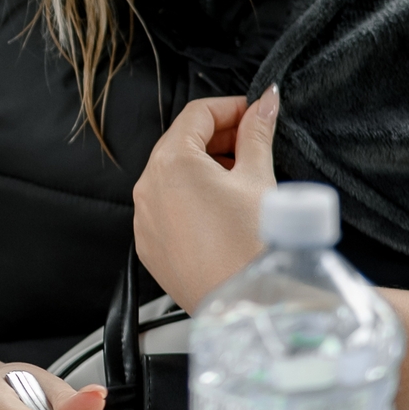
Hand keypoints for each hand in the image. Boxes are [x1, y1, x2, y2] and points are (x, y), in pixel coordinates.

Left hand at [132, 86, 279, 312]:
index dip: (231, 107)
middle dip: (219, 137)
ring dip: (205, 167)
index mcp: (171, 162)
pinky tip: (222, 207)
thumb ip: (257, 133)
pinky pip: (166, 207)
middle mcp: (148, 187)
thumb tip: (264, 105)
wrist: (246, 304)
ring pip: (172, 175)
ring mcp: (144, 217)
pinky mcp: (149, 244)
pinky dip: (190, 197)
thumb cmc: (251, 246)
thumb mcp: (259, 178)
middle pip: (181, 142)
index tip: (255, 112)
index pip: (197, 114)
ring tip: (242, 177)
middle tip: (253, 141)